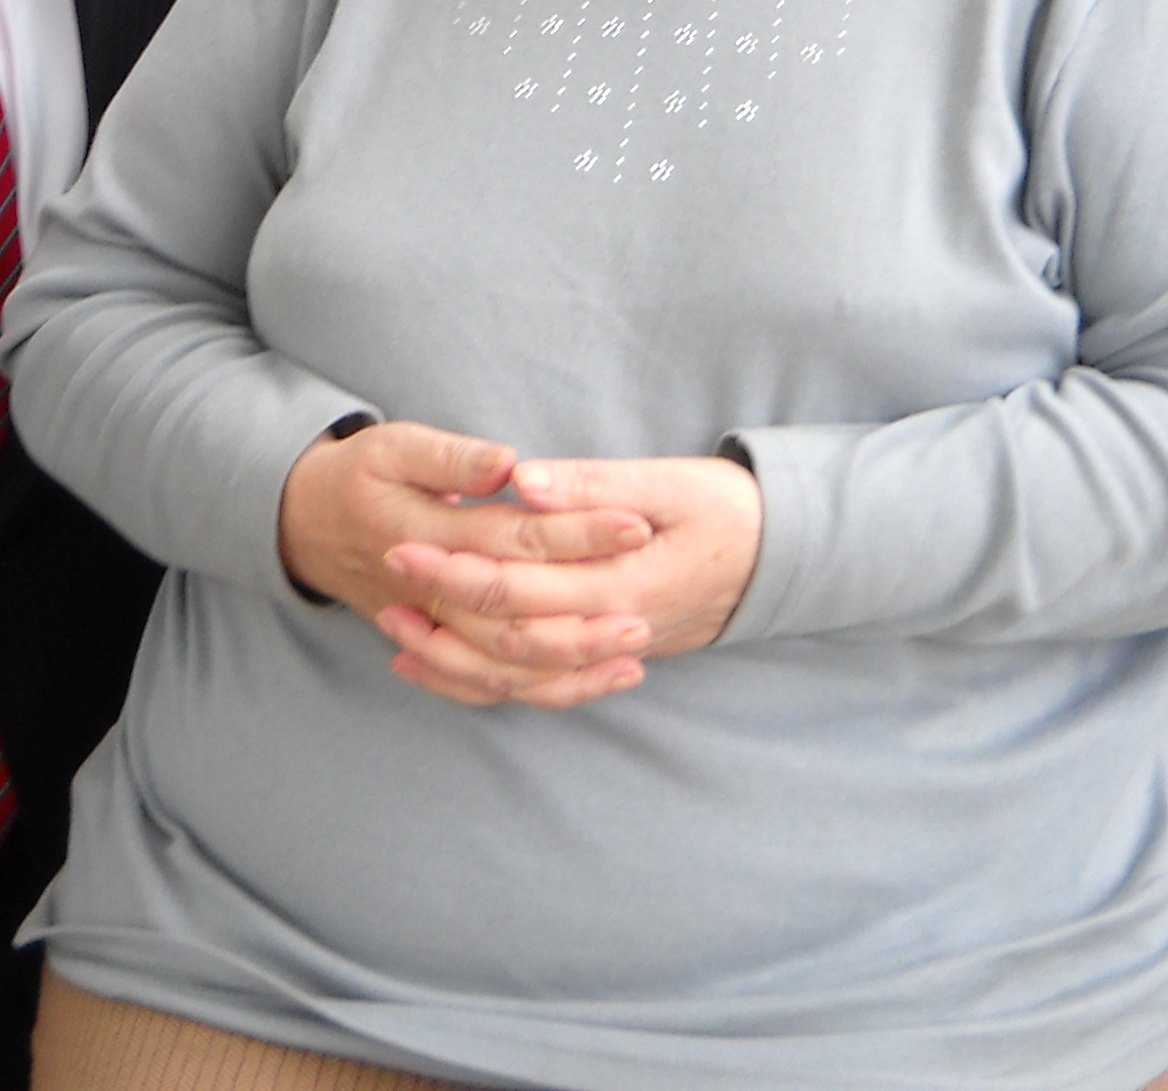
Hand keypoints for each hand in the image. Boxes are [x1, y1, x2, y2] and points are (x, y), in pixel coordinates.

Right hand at [279, 421, 656, 707]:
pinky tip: (596, 679)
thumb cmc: (361, 476)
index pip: (515, 540)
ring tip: (635, 653)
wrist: (307, 526)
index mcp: (426, 535)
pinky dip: (545, 689)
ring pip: (509, 665)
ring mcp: (436, 630)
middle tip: (647, 606)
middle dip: (586, 615)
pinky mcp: (442, 648)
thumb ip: (452, 459)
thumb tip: (510, 463)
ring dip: (573, 663)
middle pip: (519, 616)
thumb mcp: (395, 447)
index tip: (635, 522)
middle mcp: (432, 596)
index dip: (577, 532)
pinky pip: (494, 687)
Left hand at [376, 453, 763, 705]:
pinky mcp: (609, 656)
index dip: (456, 568)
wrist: (781, 556)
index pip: (520, 587)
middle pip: (509, 637)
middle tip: (387, 577)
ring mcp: (612, 652)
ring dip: (454, 658)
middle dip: (441, 610)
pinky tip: (444, 667)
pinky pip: (542, 687)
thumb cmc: (725, 508)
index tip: (402, 542)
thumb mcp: (669, 481)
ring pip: (520, 676)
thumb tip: (524, 480)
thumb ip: (594, 485)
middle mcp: (613, 632)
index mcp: (622, 585)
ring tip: (397, 633)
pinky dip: (488, 683)